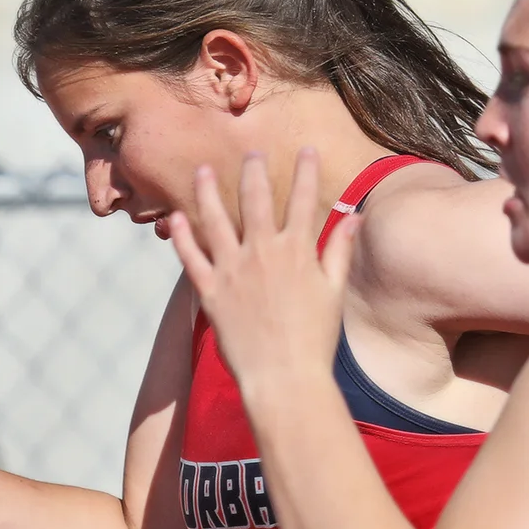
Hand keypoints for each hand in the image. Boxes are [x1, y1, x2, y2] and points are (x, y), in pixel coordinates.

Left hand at [168, 149, 352, 395]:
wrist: (284, 378)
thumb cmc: (315, 340)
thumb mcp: (334, 293)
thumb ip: (339, 251)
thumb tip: (353, 217)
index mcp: (296, 251)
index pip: (303, 200)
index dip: (306, 171)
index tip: (307, 149)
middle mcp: (261, 253)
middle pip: (255, 198)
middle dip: (254, 170)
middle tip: (251, 152)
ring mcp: (232, 270)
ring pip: (215, 219)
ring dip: (207, 191)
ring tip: (203, 171)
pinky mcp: (210, 292)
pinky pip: (191, 258)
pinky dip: (181, 237)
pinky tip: (175, 218)